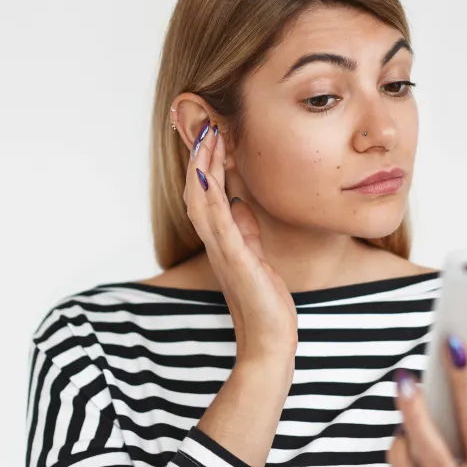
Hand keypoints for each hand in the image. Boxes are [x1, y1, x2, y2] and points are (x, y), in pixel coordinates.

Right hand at [183, 120, 297, 367]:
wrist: (269, 343)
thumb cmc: (266, 306)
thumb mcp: (258, 260)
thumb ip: (247, 233)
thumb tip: (242, 205)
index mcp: (222, 242)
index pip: (208, 195)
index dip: (206, 164)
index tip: (212, 135)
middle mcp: (217, 244)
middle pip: (197, 191)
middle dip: (200, 157)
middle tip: (203, 124)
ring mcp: (223, 251)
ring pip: (202, 200)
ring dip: (202, 166)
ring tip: (206, 136)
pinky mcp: (235, 259)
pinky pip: (217, 220)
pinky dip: (210, 193)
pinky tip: (208, 171)